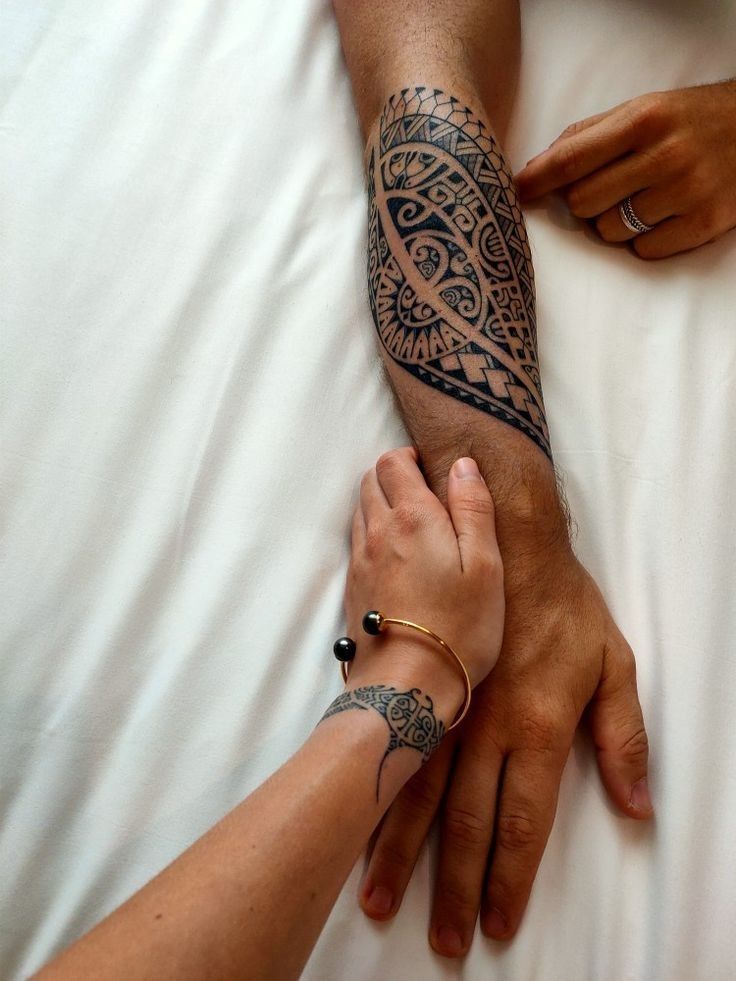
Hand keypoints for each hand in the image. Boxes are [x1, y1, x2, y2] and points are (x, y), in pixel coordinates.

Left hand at [344, 447, 503, 707]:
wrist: (408, 684)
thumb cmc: (459, 627)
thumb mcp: (485, 566)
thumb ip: (474, 509)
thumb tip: (463, 465)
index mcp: (413, 517)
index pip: (393, 462)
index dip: (409, 456)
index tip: (431, 468)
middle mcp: (378, 531)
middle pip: (370, 480)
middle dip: (393, 475)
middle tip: (424, 491)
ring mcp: (361, 560)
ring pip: (360, 510)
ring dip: (380, 502)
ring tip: (413, 522)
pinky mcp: (353, 586)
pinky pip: (357, 541)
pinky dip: (373, 532)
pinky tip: (396, 555)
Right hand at [359, 534, 652, 955]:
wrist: (506, 540)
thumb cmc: (563, 604)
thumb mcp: (614, 664)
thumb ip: (624, 737)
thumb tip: (637, 807)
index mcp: (540, 728)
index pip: (523, 823)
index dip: (509, 879)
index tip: (496, 924)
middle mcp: (488, 729)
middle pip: (469, 823)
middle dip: (455, 886)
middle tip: (443, 938)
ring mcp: (449, 708)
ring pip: (421, 793)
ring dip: (402, 851)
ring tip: (381, 899)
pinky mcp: (423, 687)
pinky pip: (399, 748)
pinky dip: (379, 792)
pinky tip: (359, 819)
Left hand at [515, 80, 735, 258]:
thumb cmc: (688, 121)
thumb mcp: (643, 110)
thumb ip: (589, 135)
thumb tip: (537, 168)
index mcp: (644, 119)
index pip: (572, 158)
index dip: (537, 181)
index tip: (515, 193)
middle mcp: (665, 155)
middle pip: (583, 203)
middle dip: (584, 202)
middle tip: (608, 189)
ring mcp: (686, 192)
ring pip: (609, 231)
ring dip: (614, 222)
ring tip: (642, 199)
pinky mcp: (703, 224)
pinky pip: (643, 250)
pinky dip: (644, 240)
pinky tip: (663, 215)